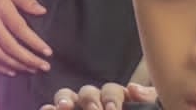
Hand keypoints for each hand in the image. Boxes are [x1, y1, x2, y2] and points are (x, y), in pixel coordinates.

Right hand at [0, 0, 52, 75]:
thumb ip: (25, 0)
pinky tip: (13, 71)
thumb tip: (42, 11)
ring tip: (32, 69)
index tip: (48, 52)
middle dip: (29, 59)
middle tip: (45, 67)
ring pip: (0, 55)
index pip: (20, 29)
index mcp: (0, 9)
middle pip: (11, 46)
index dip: (34, 42)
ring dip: (17, 64)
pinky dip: (1, 67)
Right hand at [42, 82, 157, 109]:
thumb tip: (133, 88)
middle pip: (87, 92)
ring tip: (64, 107)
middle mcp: (94, 104)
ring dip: (65, 99)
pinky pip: (50, 109)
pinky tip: (47, 109)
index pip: (111, 91)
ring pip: (66, 96)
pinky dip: (48, 108)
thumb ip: (148, 100)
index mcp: (116, 102)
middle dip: (89, 99)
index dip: (111, 98)